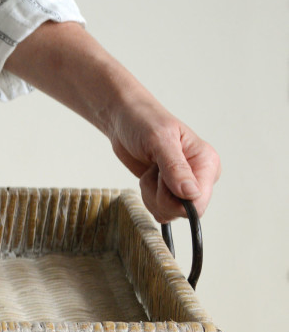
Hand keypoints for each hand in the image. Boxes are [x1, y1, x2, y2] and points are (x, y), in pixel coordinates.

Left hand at [105, 93, 219, 223]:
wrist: (123, 119)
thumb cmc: (143, 122)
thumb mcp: (158, 140)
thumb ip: (175, 167)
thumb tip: (191, 194)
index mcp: (207, 162)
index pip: (199, 201)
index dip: (176, 200)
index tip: (161, 179)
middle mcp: (200, 177)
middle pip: (183, 211)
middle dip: (160, 196)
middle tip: (153, 171)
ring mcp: (184, 186)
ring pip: (169, 212)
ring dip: (151, 194)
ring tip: (151, 169)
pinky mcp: (169, 191)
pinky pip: (159, 209)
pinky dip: (147, 196)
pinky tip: (148, 176)